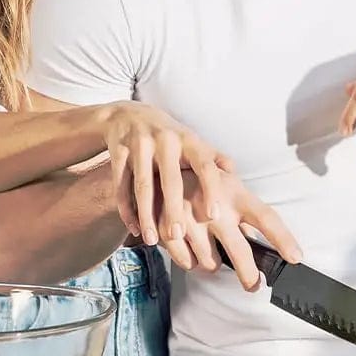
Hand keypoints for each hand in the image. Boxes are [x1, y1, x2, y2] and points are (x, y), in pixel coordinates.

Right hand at [102, 103, 233, 246]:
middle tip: (178, 236)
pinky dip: (126, 209)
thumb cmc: (170, 137)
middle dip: (173, 209)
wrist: (128, 115)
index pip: (204, 165)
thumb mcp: (193, 141)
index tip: (213, 216)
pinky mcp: (118, 153)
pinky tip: (134, 229)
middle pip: (170, 180)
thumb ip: (214, 159)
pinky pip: (121, 186)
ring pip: (142, 186)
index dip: (210, 190)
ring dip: (146, 215)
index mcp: (189, 140)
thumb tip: (236, 179)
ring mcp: (139, 146)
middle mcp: (165, 140)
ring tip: (152, 240)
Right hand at [159, 170, 302, 291]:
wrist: (159, 165)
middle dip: (248, 274)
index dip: (283, 239)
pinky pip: (186, 262)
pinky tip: (190, 248)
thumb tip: (264, 237)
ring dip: (211, 263)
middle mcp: (215, 205)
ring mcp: (191, 218)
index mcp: (235, 193)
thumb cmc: (200, 178)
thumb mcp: (227, 186)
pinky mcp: (169, 228)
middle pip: (238, 250)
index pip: (266, 218)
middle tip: (253, 284)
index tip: (295, 257)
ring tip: (209, 248)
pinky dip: (189, 261)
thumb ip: (244, 210)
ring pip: (210, 262)